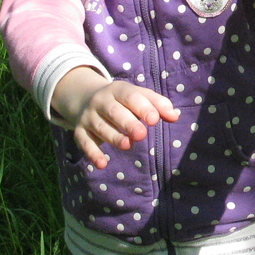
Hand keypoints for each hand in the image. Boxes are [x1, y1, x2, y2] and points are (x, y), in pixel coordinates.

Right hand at [52, 68, 178, 168]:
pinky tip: (102, 164)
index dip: (142, 107)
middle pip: (114, 111)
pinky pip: (84, 142)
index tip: (154, 120)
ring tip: (128, 145)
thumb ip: (157, 104)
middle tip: (141, 134)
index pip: (130, 96)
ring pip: (100, 127)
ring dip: (113, 137)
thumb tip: (174, 116)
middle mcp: (101, 101)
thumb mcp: (138, 96)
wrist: (86, 97)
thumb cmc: (123, 101)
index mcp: (118, 89)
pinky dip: (92, 153)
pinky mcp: (80, 131)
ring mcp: (89, 116)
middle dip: (127, 123)